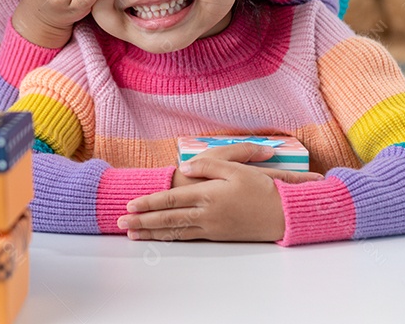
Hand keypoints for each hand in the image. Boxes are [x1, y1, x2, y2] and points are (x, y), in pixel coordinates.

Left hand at [119, 143, 322, 241]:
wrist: (283, 212)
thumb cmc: (260, 187)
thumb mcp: (235, 167)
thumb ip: (207, 165)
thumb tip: (186, 167)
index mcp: (208, 194)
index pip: (171, 199)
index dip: (149, 203)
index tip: (131, 205)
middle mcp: (206, 213)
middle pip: (168, 218)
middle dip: (142, 221)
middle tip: (121, 223)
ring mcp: (211, 227)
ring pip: (175, 231)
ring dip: (152, 233)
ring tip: (133, 234)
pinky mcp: (218, 235)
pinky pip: (189, 237)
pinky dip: (171, 238)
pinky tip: (161, 238)